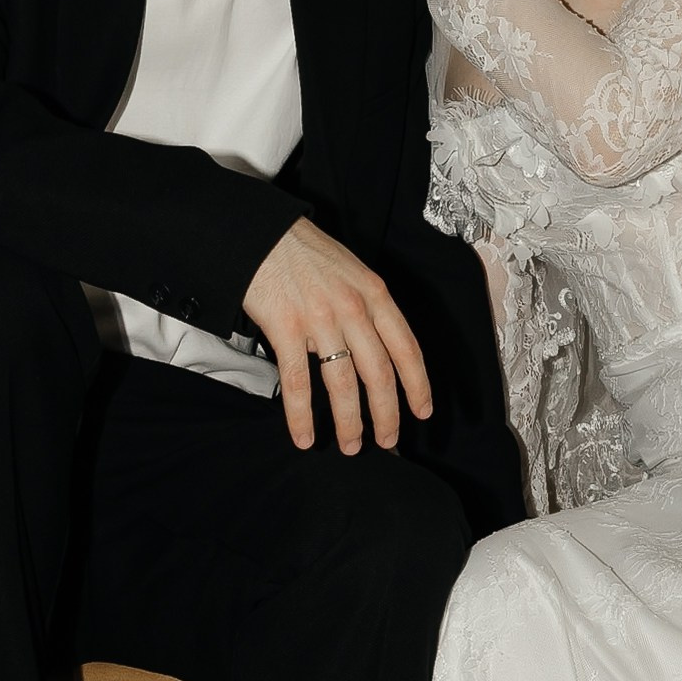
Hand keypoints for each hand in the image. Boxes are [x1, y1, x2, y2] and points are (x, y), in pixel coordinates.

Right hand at [244, 217, 432, 455]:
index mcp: (374, 293)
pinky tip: (304, 438)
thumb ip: (366, 307)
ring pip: (343, 384)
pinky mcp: (285, 328)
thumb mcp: (351, 270)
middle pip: (380, 373)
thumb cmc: (304, 252)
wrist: (259, 233)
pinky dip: (302, 417)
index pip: (406, 348)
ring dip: (350, 422)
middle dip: (387, 414)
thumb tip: (371, 351)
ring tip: (351, 447)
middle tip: (388, 441)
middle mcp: (353, 308)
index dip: (418, 385)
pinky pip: (298, 383)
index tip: (422, 411)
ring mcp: (320, 319)